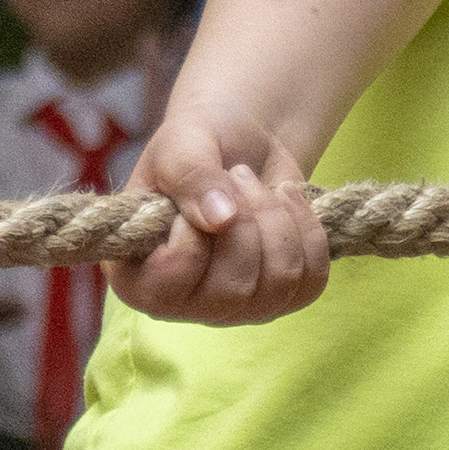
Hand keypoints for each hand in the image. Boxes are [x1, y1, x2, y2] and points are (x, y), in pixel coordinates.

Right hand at [119, 104, 328, 327]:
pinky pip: (311, 280)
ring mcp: (237, 307)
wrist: (240, 142)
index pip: (165, 290)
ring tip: (258, 184)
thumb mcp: (180, 146)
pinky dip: (308, 231)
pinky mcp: (282, 297)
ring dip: (278, 220)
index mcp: (136, 277)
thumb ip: (190, 178)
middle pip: (233, 290)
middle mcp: (185, 304)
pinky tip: (287, 199)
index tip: (192, 198)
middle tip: (238, 175)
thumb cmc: (195, 144)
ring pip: (279, 284)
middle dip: (247, 222)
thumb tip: (221, 220)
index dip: (189, 241)